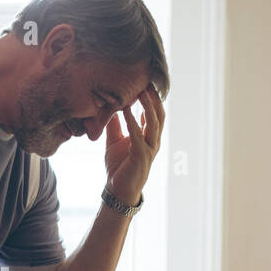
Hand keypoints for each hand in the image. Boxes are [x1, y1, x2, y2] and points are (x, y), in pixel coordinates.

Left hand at [103, 83, 164, 205]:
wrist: (118, 190)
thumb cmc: (118, 166)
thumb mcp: (115, 140)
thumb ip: (115, 125)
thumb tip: (111, 108)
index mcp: (149, 137)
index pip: (155, 113)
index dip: (153, 98)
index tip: (146, 81)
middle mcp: (153, 141)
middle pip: (159, 114)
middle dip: (154, 98)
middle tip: (147, 80)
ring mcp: (149, 149)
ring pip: (153, 123)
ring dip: (148, 106)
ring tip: (141, 91)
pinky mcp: (141, 156)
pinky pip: (138, 135)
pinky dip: (133, 121)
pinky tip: (127, 110)